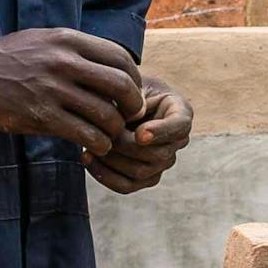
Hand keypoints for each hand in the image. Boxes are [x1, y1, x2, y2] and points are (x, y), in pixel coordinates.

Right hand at [0, 27, 147, 150]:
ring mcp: (52, 90)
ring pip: (106, 113)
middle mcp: (64, 62)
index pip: (120, 57)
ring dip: (115, 130)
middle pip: (121, 85)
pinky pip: (85, 133)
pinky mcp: (41, 117)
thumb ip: (73, 49)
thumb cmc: (4, 58)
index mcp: (66, 40)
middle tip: (130, 118)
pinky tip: (93, 146)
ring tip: (109, 135)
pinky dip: (97, 143)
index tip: (131, 93)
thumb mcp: (41, 39)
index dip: (134, 78)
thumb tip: (107, 63)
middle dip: (132, 106)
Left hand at [90, 79, 192, 193]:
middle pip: (158, 155)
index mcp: (180, 112)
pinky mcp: (145, 177)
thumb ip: (129, 98)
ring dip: (112, 160)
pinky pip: (126, 185)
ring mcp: (163, 162)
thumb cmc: (126, 86)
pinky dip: (104, 174)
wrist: (119, 99)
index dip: (161, 132)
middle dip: (126, 146)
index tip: (139, 134)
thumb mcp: (130, 83)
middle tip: (103, 134)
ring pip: (141, 172)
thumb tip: (124, 119)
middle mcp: (177, 141)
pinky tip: (87, 157)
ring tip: (91, 144)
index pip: (180, 126)